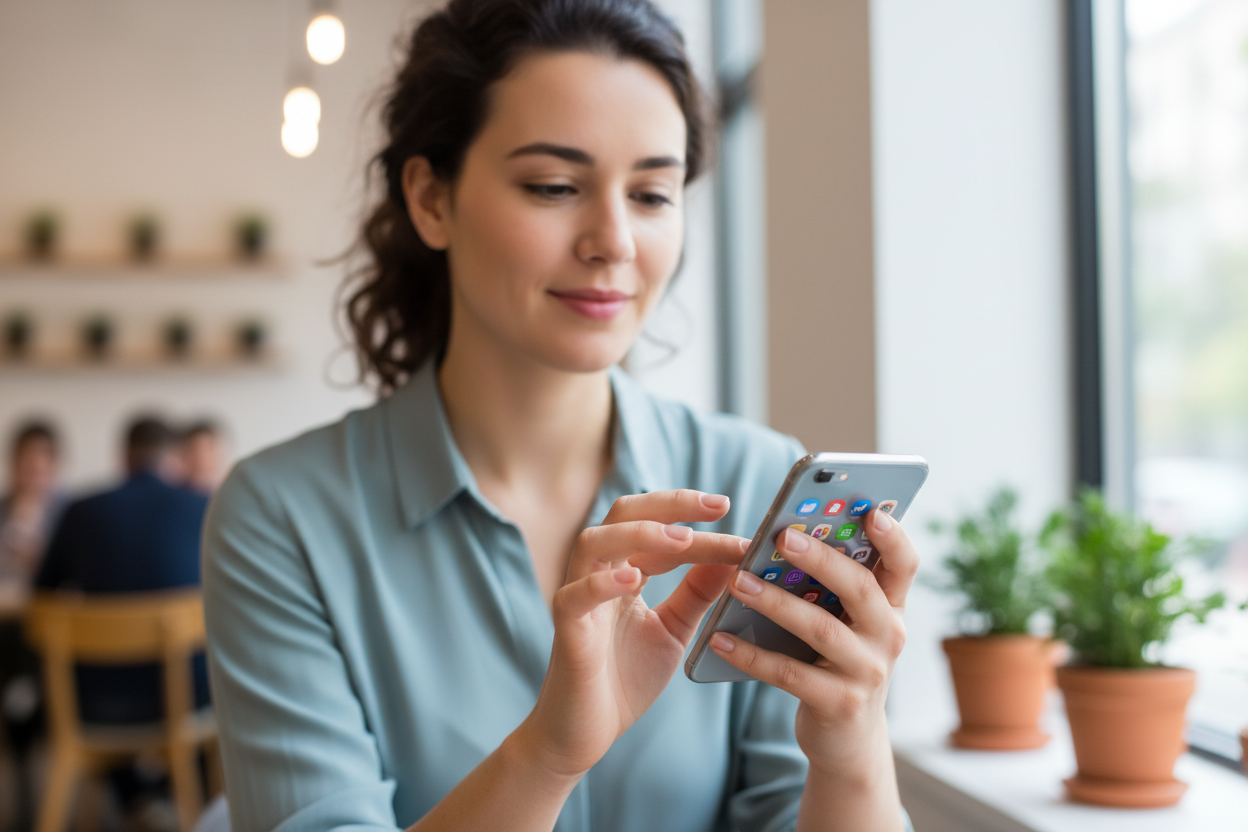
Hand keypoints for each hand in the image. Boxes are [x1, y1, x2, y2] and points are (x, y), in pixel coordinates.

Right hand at [517, 489, 748, 778]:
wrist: (584, 733)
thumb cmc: (624, 678)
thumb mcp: (673, 629)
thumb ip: (697, 593)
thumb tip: (733, 556)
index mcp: (624, 570)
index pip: (661, 530)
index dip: (698, 524)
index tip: (740, 524)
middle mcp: (598, 573)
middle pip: (624, 514)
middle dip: (671, 505)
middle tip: (717, 505)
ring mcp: (578, 597)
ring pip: (594, 542)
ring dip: (639, 534)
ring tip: (681, 538)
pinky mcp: (566, 630)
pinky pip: (575, 596)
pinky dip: (600, 583)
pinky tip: (632, 580)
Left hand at [709, 507, 917, 776]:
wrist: (848, 740)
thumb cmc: (839, 663)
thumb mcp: (850, 624)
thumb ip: (836, 586)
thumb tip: (790, 532)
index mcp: (892, 608)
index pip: (905, 565)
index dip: (893, 537)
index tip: (871, 512)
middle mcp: (889, 636)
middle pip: (860, 589)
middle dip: (822, 560)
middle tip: (783, 537)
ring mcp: (867, 672)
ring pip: (822, 629)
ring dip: (776, 603)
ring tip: (738, 581)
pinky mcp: (838, 703)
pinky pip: (789, 673)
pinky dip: (752, 655)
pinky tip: (721, 638)